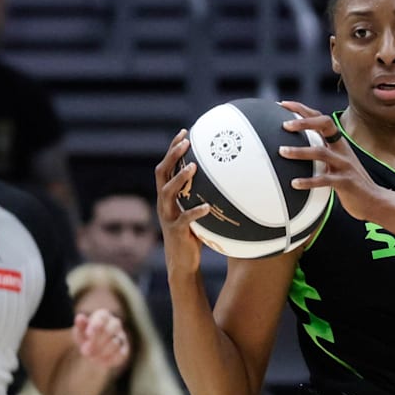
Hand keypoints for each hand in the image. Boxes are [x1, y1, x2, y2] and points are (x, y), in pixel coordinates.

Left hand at [73, 308, 129, 368]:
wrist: (93, 347)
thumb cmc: (85, 336)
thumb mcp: (79, 330)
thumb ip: (80, 325)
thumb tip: (80, 317)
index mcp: (103, 315)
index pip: (103, 317)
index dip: (96, 326)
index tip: (87, 335)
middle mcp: (115, 323)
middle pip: (111, 330)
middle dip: (97, 342)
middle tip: (85, 351)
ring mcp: (121, 336)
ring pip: (115, 343)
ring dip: (102, 352)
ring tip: (91, 357)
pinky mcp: (124, 348)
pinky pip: (121, 354)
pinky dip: (109, 359)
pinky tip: (100, 362)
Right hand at [154, 129, 209, 274]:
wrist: (182, 262)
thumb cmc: (194, 234)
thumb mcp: (199, 211)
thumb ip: (206, 195)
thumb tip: (232, 179)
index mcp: (168, 196)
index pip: (166, 167)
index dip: (172, 149)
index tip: (184, 132)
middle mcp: (164, 203)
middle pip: (161, 173)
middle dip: (172, 156)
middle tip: (185, 142)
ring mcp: (167, 217)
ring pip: (167, 193)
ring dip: (180, 178)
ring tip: (193, 167)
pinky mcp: (176, 231)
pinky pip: (184, 219)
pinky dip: (195, 212)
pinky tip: (207, 207)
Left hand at [276, 101, 388, 222]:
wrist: (375, 200)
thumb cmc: (350, 183)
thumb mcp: (337, 163)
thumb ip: (322, 154)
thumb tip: (295, 150)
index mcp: (339, 143)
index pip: (320, 118)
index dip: (302, 109)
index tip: (283, 105)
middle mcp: (342, 149)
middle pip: (325, 125)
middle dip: (304, 122)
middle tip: (284, 125)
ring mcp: (345, 164)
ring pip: (321, 152)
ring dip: (300, 151)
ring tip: (282, 151)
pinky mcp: (346, 182)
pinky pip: (325, 179)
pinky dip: (308, 181)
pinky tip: (294, 183)